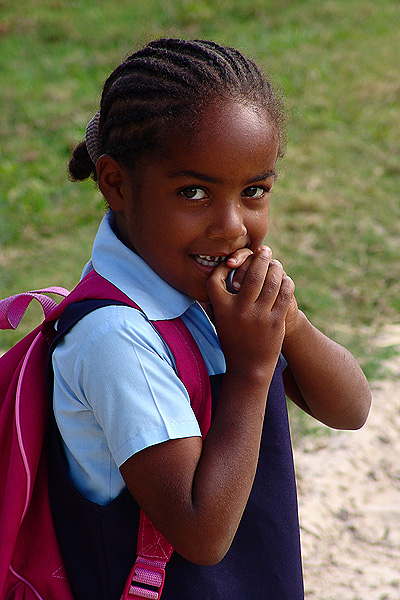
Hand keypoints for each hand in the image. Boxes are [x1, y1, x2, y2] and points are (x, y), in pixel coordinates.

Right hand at [206, 246, 294, 374]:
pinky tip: (284, 279)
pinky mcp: (276, 322)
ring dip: (275, 268)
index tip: (233, 262)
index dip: (224, 265)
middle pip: (252, 274)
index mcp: (221, 309)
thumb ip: (219, 300)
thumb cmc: (233, 341)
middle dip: (260, 258)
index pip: (217, 278)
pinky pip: (284, 294)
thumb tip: (224, 272)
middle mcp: (239, 311)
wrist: (248, 368)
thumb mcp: (220, 320)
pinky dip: (285, 283)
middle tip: (264, 250)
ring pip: (271, 282)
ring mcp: (259, 317)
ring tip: (275, 263)